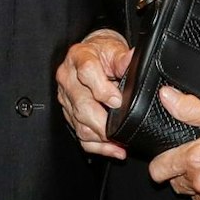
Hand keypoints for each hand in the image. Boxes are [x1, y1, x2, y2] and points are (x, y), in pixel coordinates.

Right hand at [54, 30, 132, 158]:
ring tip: (120, 141)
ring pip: (80, 124)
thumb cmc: (101, 52)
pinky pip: (80, 135)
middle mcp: (68, 78)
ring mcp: (66, 98)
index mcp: (78, 57)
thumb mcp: (113, 49)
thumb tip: (133, 59)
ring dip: (101, 137)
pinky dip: (97, 147)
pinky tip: (112, 149)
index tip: (117, 101)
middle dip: (102, 121)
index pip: (87, 73)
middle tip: (120, 128)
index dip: (102, 89)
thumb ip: (123, 58)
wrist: (90, 55)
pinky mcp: (69, 114)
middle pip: (82, 105)